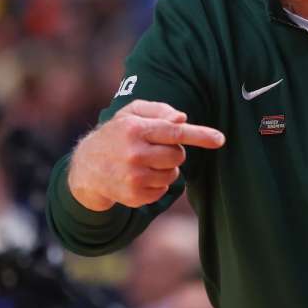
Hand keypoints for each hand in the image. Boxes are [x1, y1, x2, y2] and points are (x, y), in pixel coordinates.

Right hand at [67, 100, 225, 210]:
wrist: (87, 167)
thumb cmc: (116, 135)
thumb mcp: (131, 114)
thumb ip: (158, 111)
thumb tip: (182, 119)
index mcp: (135, 129)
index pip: (175, 132)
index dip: (200, 135)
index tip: (220, 139)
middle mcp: (134, 154)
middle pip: (178, 155)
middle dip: (173, 152)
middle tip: (155, 149)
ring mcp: (134, 177)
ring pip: (173, 174)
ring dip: (165, 168)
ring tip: (144, 163)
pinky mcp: (135, 196)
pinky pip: (163, 190)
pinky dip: (157, 184)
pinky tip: (139, 177)